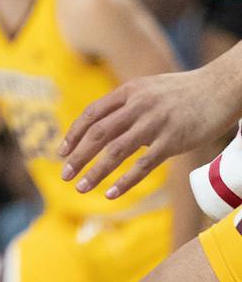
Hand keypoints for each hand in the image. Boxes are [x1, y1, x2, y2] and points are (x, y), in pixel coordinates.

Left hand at [58, 67, 236, 198]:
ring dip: (95, 171)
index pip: (92, 114)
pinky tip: (111, 194)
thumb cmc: (185, 92)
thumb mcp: (149, 89)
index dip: (74, 133)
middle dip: (77, 155)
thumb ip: (128, 104)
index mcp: (128, 92)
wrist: (221, 88)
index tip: (62, 151)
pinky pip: (143, 164)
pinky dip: (125, 181)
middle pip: (98, 133)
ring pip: (115, 151)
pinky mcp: (173, 141)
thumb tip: (108, 123)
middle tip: (64, 174)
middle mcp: (137, 106)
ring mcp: (154, 124)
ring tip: (80, 187)